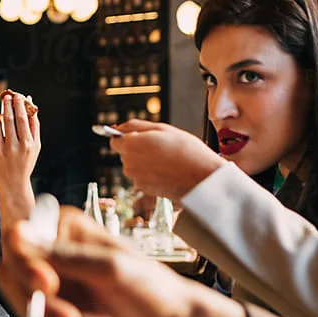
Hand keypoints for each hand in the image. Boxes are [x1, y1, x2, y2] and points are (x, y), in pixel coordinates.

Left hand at [0, 93, 40, 226]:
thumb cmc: (26, 163)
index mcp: (27, 145)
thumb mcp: (36, 146)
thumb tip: (32, 104)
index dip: (19, 104)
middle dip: (8, 105)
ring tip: (2, 115)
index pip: (22, 119)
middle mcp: (13, 147)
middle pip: (9, 119)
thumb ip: (34, 126)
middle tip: (7, 96)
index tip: (17, 95)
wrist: (13, 186)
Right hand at [0, 207, 246, 316]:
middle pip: (13, 276)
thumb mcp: (109, 267)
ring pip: (25, 307)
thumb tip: (18, 233)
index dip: (22, 262)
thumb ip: (63, 255)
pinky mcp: (53, 311)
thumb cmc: (148, 285)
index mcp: (61, 227)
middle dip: (43, 306)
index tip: (46, 284)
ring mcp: (50, 284)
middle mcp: (48, 252)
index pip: (17, 237)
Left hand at [109, 120, 226, 200]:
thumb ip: (135, 126)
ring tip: (167, 160)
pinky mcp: (144, 190)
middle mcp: (129, 163)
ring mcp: (136, 178)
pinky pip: (143, 178)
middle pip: (125, 154)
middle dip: (138, 150)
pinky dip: (151, 174)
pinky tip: (167, 171)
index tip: (137, 137)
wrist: (203, 178)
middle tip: (160, 147)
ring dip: (145, 162)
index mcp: (131, 145)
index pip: (114, 141)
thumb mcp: (162, 129)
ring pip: (135, 166)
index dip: (125, 138)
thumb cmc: (187, 151)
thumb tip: (117, 128)